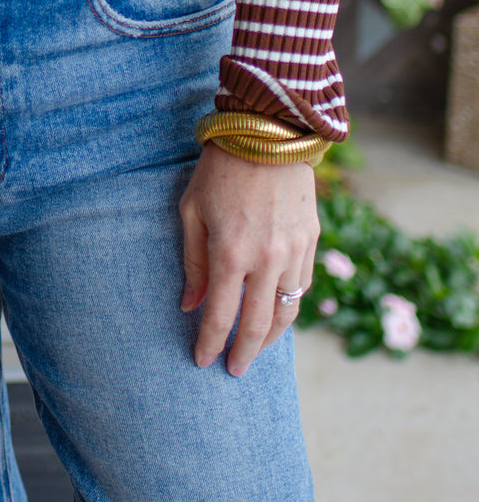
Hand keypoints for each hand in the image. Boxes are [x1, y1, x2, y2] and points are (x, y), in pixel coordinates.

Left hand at [179, 142, 318, 375]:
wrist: (269, 132)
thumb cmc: (219, 169)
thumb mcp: (191, 211)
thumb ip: (192, 261)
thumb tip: (189, 305)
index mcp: (230, 253)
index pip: (219, 316)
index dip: (210, 343)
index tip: (202, 361)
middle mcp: (266, 260)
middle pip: (258, 325)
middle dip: (244, 353)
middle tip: (233, 369)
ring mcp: (294, 251)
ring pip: (287, 311)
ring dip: (271, 336)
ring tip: (255, 348)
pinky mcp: (311, 240)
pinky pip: (302, 285)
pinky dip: (289, 306)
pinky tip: (277, 312)